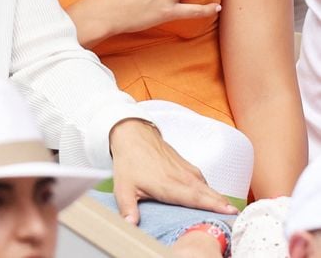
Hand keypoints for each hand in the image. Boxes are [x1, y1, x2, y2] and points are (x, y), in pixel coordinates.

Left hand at [109, 119, 238, 223]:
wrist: (133, 133)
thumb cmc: (129, 160)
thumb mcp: (123, 187)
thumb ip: (127, 208)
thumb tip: (130, 224)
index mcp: (169, 184)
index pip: (195, 198)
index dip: (213, 205)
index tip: (229, 211)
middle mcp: (181, 177)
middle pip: (206, 193)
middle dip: (222, 204)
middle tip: (235, 215)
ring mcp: (185, 169)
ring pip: (206, 186)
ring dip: (218, 197)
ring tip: (229, 210)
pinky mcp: (185, 165)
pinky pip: (202, 179)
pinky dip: (210, 188)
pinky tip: (213, 196)